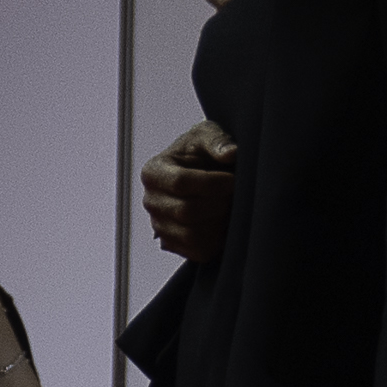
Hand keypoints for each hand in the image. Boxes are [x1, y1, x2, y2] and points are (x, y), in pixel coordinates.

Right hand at [141, 121, 238, 263]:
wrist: (207, 173)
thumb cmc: (203, 152)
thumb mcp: (207, 135)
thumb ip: (217, 140)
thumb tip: (230, 153)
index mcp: (154, 172)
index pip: (180, 183)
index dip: (213, 183)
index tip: (232, 179)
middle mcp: (151, 201)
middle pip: (186, 211)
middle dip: (219, 204)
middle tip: (234, 195)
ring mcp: (160, 225)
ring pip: (193, 235)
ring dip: (220, 222)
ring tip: (230, 208)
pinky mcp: (175, 244)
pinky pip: (199, 251)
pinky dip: (218, 240)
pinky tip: (224, 223)